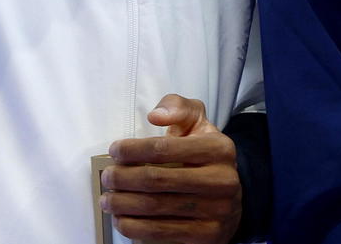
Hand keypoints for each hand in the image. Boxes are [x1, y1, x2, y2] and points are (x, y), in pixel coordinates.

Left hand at [103, 94, 242, 243]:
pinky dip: (134, 227)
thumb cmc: (206, 158)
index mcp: (219, 149)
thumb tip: (155, 116)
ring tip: (107, 200)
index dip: (133, 149)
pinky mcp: (206, 236)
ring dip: (123, 205)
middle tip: (107, 177)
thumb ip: (179, 109)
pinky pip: (161, 233)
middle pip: (156, 180)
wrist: (232, 201)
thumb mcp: (199, 126)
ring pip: (155, 208)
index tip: (115, 151)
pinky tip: (121, 220)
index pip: (165, 148)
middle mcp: (221, 180)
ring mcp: (216, 211)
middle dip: (123, 178)